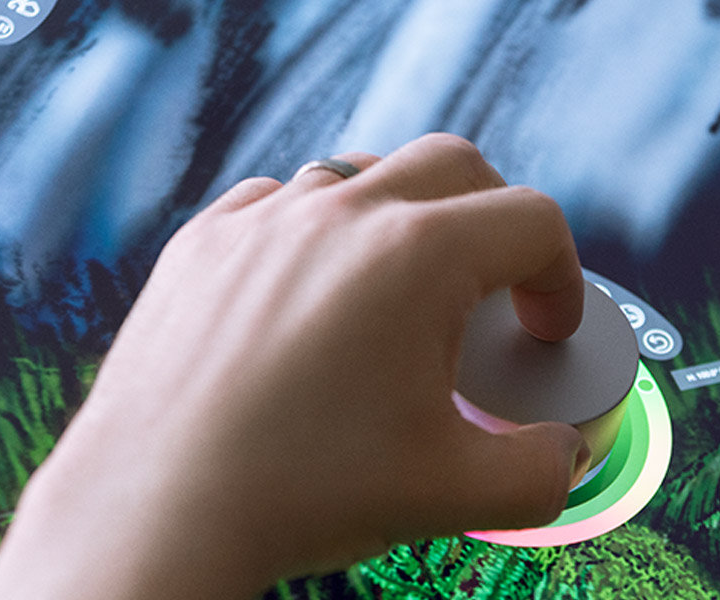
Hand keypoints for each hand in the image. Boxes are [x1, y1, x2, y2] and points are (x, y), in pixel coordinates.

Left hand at [0, 133, 591, 598]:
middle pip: (453, 165)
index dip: (561, 276)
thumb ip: (539, 471)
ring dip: (402, 218)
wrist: (156, 510)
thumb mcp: (452, 494)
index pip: (532, 221)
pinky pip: (279, 203)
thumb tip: (562, 457)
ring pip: (361, 176)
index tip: (543, 328)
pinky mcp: (203, 242)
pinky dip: (316, 233)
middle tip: (496, 285)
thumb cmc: (298, 493)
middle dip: (494, 217)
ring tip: (401, 294)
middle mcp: (340, 213)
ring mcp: (263, 220)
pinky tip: (313, 297)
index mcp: (416, 256)